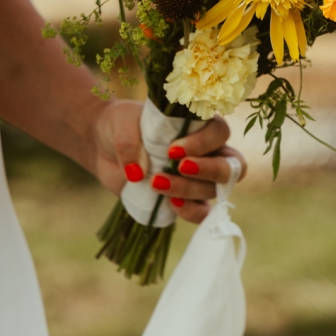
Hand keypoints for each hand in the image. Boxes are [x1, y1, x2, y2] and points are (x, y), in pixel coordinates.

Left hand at [93, 100, 246, 224]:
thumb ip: (129, 143)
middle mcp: (205, 150)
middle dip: (209, 169)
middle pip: (230, 165)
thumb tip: (138, 173)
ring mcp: (197, 178)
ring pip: (213, 189)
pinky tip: (171, 205)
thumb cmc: (120, 125)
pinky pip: (202, 212)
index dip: (203, 142)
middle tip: (180, 167)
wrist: (104, 146)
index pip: (219, 132)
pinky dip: (191, 212)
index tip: (172, 149)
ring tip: (156, 183)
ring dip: (188, 189)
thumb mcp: (121, 123)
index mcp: (198, 124)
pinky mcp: (184, 199)